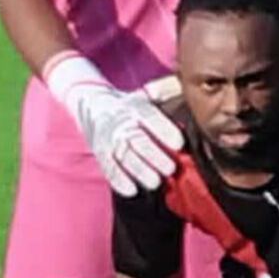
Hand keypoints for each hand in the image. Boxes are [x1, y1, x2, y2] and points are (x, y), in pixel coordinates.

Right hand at [45, 52, 182, 194]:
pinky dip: (118, 180)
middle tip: (171, 168)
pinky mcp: (100, 152)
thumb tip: (188, 87)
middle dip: (153, 155)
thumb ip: (167, 91)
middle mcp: (120, 122)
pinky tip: (132, 190)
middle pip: (137, 140)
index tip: (180, 144)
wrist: (89, 102)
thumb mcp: (146, 93)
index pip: (149, 116)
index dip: (164, 130)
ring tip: (155, 183)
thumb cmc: (129, 103)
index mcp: (135, 106)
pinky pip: (108, 167)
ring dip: (138, 171)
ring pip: (123, 157)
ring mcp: (108, 138)